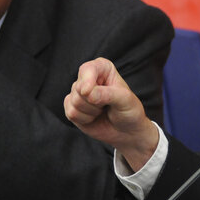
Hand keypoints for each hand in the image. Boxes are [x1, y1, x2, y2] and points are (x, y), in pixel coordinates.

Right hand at [65, 57, 158, 171]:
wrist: (126, 131)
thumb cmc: (128, 111)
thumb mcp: (125, 100)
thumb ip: (107, 94)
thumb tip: (87, 93)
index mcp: (102, 68)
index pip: (88, 69)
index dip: (86, 80)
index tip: (88, 92)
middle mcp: (88, 77)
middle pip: (78, 88)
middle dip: (94, 102)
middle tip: (107, 105)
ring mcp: (78, 92)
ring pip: (75, 101)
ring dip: (91, 112)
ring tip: (102, 111)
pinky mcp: (72, 106)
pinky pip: (71, 113)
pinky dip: (84, 120)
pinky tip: (94, 118)